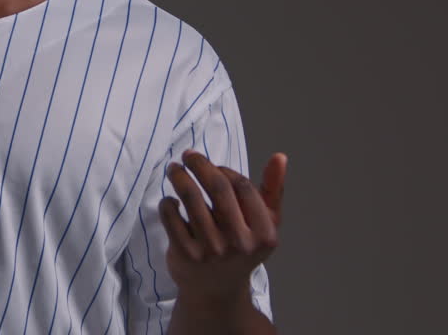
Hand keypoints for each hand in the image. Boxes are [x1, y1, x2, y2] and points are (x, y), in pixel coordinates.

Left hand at [160, 150, 285, 312]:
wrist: (216, 291)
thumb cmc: (241, 247)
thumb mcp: (265, 224)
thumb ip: (273, 190)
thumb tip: (280, 157)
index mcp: (264, 235)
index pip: (243, 186)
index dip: (224, 170)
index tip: (213, 166)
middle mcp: (239, 244)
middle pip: (217, 188)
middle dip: (199, 164)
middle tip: (188, 155)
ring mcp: (211, 251)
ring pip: (190, 197)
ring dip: (178, 176)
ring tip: (174, 170)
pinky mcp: (186, 255)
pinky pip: (171, 216)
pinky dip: (167, 202)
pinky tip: (170, 201)